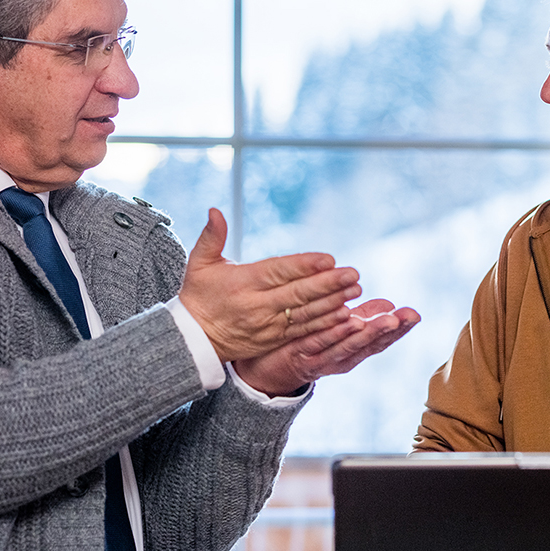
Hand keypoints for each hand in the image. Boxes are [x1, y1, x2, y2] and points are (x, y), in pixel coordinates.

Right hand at [179, 208, 363, 361]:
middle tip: (352, 274)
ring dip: (333, 303)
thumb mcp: (199, 264)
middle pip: (298, 294)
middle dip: (328, 284)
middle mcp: (258, 306)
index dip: (304, 266)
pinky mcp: (274, 340)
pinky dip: (325, 324)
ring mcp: (268, 326)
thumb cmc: (198, 295)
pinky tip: (344, 315)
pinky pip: (303, 332)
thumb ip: (211, 236)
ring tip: (355, 291)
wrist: (194, 340)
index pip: (278, 272)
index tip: (328, 259)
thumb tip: (215, 210)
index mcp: (243, 283)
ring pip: (305, 314)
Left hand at [232, 298, 420, 396]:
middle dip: (390, 330)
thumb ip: (360, 317)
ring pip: (349, 346)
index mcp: (351, 351)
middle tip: (407, 317)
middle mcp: (341, 359)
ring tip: (386, 321)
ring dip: (368, 333)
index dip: (399, 329)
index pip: (380, 339)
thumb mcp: (336, 330)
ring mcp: (322, 360)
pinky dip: (336, 333)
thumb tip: (388, 304)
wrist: (267, 370)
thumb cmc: (305, 345)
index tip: (415, 315)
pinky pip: (321, 344)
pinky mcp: (302, 357)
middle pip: (369, 345)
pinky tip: (349, 321)